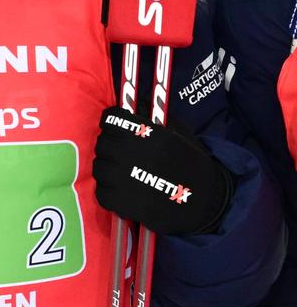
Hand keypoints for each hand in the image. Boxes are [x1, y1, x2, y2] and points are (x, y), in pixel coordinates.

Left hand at [93, 107, 232, 236]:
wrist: (207, 199)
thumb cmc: (191, 163)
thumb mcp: (177, 133)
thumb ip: (152, 118)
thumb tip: (133, 103)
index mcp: (146, 133)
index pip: (112, 119)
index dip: (111, 123)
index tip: (114, 128)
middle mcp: (132, 153)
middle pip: (102, 144)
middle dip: (109, 147)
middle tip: (119, 154)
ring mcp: (126, 179)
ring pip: (99, 168)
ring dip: (107, 170)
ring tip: (121, 174)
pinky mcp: (124, 203)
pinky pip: (102, 194)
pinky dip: (108, 192)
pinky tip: (121, 192)